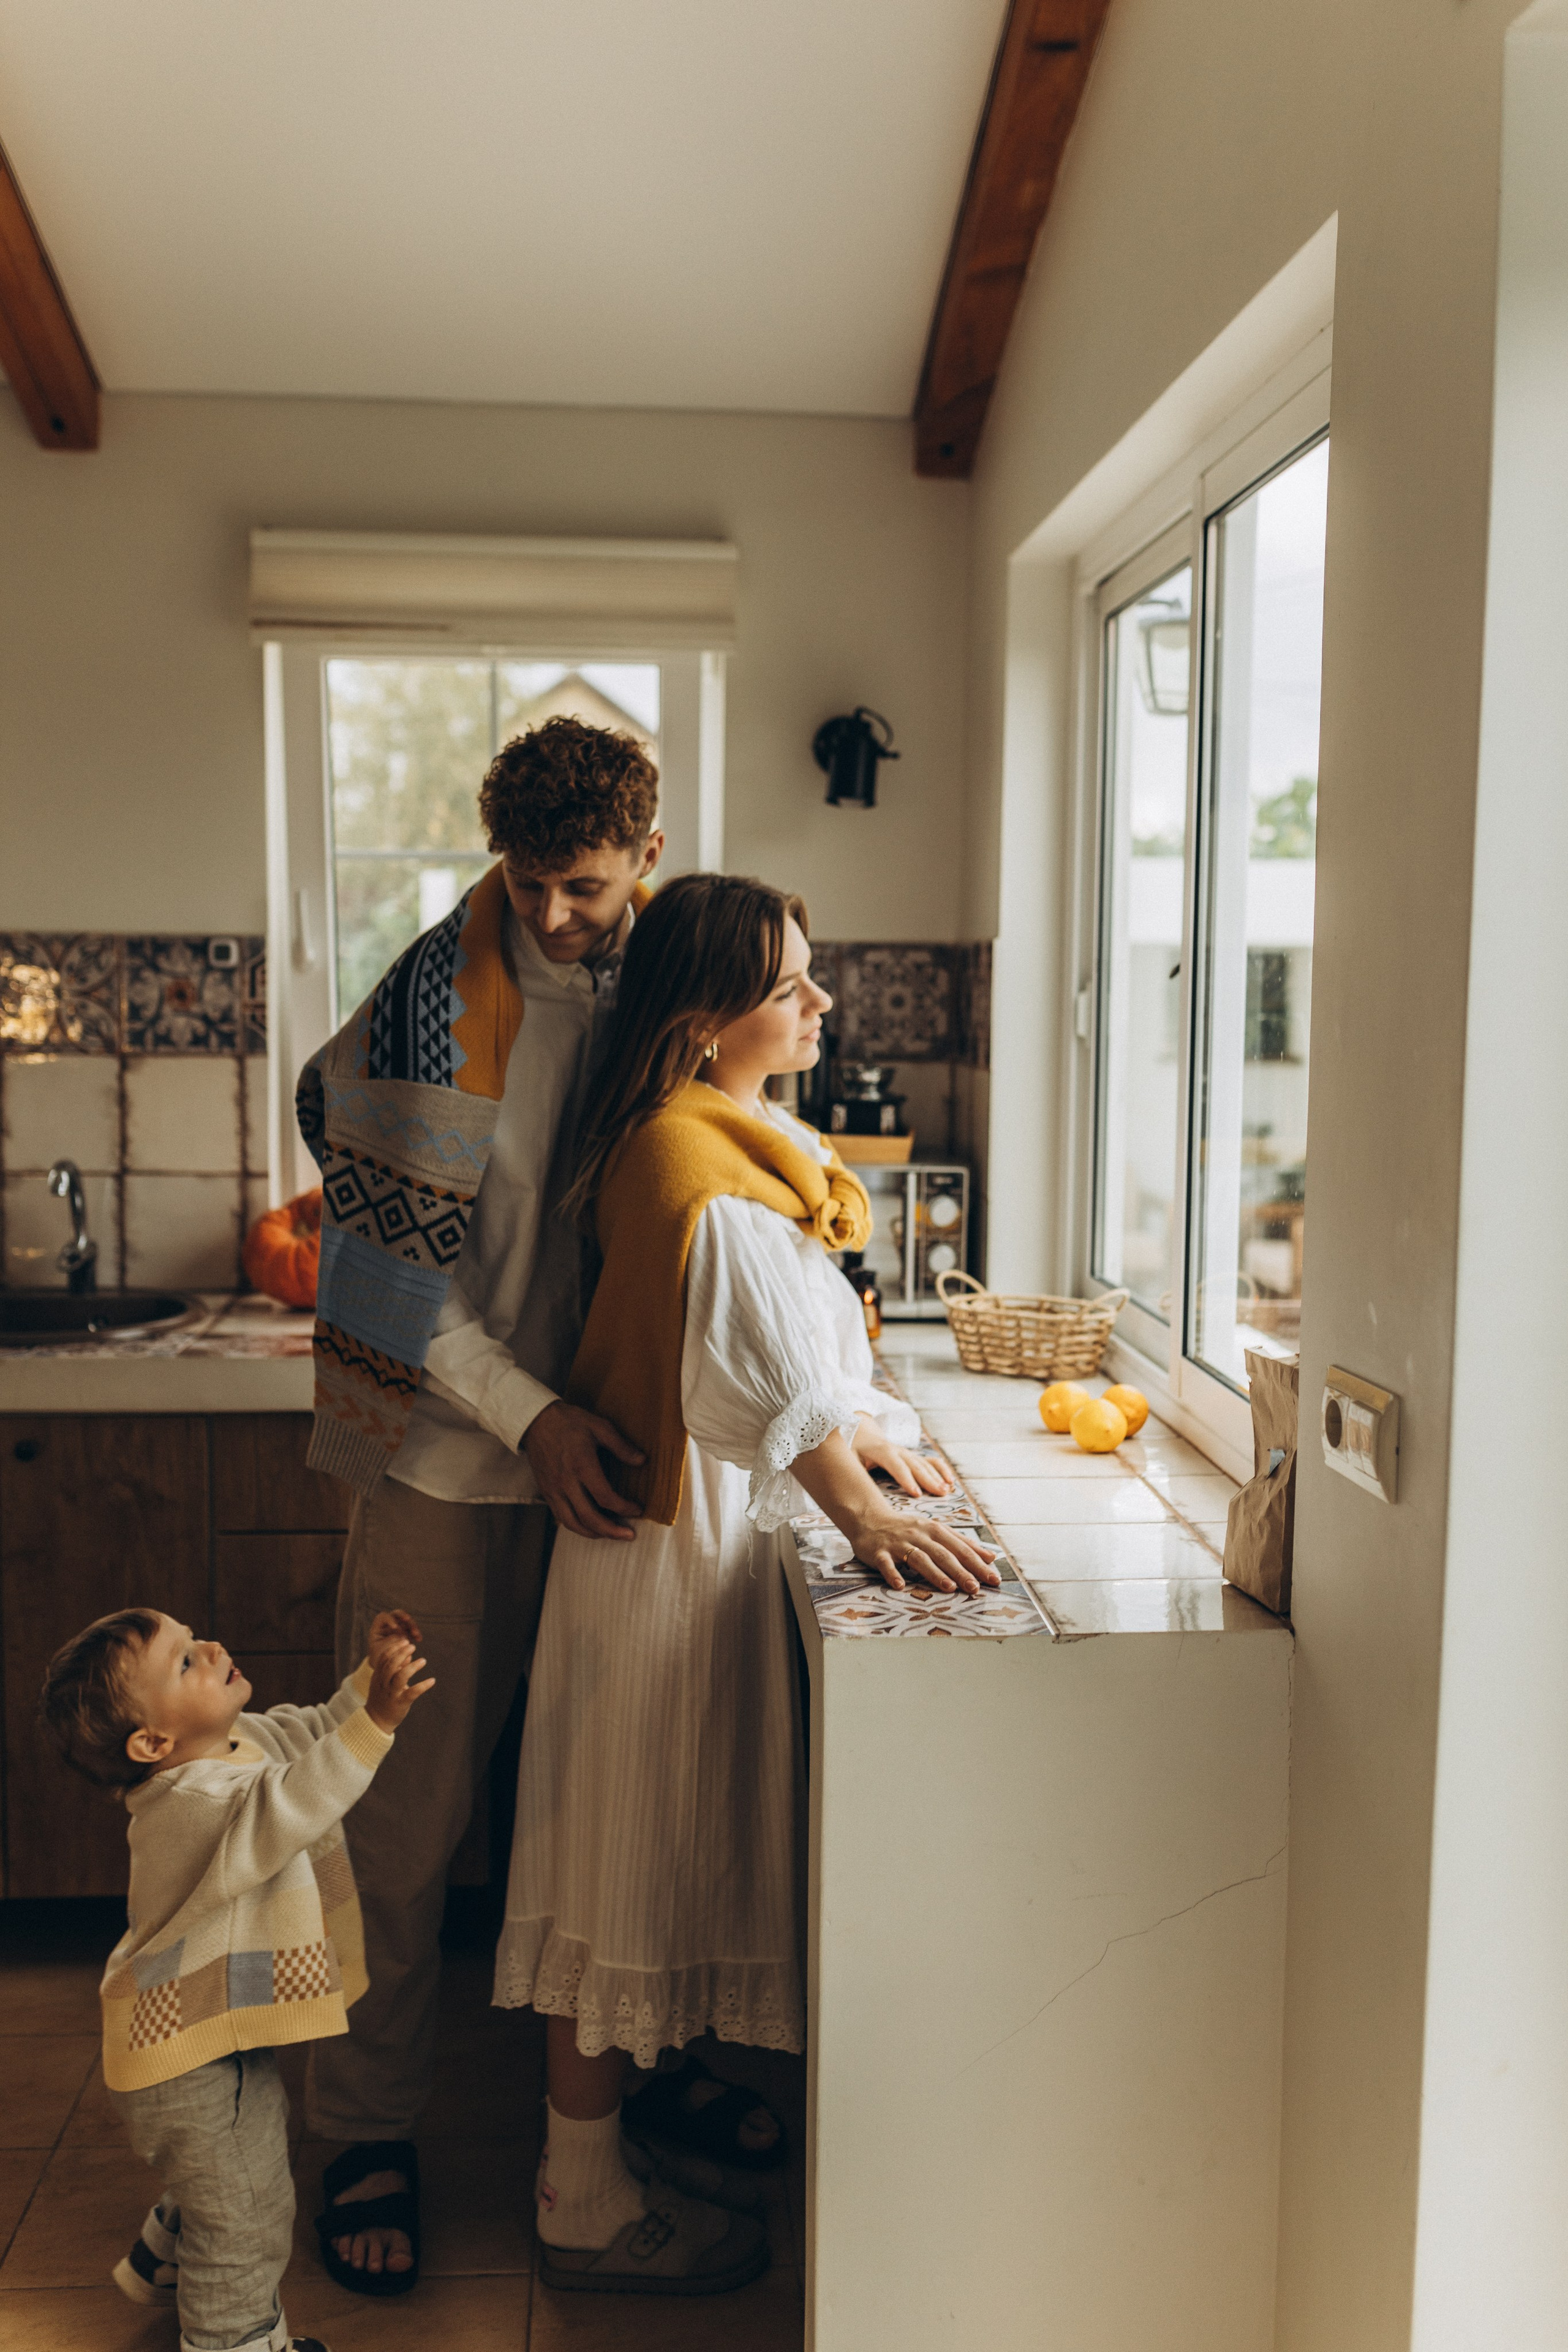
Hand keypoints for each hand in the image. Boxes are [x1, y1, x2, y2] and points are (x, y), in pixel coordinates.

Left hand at [366, 1608, 421, 1668]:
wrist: (385, 1668)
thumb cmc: (379, 1661)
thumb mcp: (381, 1654)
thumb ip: (390, 1646)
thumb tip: (404, 1639)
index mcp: (377, 1629)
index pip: (383, 1617)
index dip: (389, 1619)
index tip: (395, 1627)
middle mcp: (387, 1626)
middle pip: (396, 1615)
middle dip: (403, 1617)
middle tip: (408, 1621)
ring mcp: (397, 1628)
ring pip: (406, 1621)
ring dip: (412, 1625)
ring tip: (416, 1634)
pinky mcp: (406, 1634)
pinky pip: (412, 1630)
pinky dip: (416, 1633)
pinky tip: (419, 1639)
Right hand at [366, 1635, 434, 1732]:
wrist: (376, 1721)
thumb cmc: (383, 1698)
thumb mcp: (385, 1682)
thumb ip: (396, 1669)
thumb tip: (408, 1656)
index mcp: (378, 1677)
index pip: (384, 1658)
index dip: (394, 1648)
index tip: (404, 1640)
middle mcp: (383, 1684)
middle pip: (391, 1665)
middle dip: (401, 1653)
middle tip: (412, 1645)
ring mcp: (391, 1694)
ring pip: (400, 1677)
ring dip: (413, 1667)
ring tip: (423, 1660)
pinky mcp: (400, 1703)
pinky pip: (412, 1693)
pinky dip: (423, 1686)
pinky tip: (432, 1681)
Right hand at [523, 1400, 643, 1540]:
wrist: (535, 1421)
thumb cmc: (569, 1422)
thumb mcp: (599, 1427)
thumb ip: (621, 1446)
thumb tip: (642, 1461)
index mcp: (582, 1465)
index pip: (605, 1497)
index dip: (624, 1508)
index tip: (637, 1509)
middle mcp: (566, 1482)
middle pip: (589, 1518)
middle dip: (611, 1531)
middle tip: (629, 1536)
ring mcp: (554, 1490)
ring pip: (573, 1523)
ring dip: (594, 1533)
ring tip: (611, 1534)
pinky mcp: (546, 1492)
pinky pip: (561, 1517)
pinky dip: (577, 1526)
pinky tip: (590, 1526)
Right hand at [849, 1507, 1000, 1596]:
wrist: (870, 1519)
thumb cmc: (907, 1529)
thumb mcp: (935, 1531)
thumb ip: (962, 1543)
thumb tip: (991, 1556)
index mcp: (934, 1530)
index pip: (960, 1548)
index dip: (978, 1563)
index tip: (993, 1579)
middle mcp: (919, 1535)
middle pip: (943, 1554)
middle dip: (960, 1571)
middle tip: (975, 1588)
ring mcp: (898, 1544)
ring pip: (919, 1558)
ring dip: (934, 1573)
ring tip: (949, 1588)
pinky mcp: (879, 1552)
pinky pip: (886, 1564)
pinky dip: (893, 1574)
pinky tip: (900, 1586)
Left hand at [853, 1417, 954, 1498]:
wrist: (857, 1431)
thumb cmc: (850, 1449)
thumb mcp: (846, 1459)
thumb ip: (851, 1472)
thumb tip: (854, 1492)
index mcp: (879, 1450)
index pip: (895, 1464)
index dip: (906, 1478)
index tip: (916, 1494)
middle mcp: (896, 1450)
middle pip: (914, 1465)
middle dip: (928, 1480)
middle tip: (940, 1494)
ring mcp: (905, 1453)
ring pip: (924, 1463)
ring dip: (937, 1477)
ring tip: (947, 1490)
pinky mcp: (910, 1457)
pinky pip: (929, 1461)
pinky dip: (941, 1469)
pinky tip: (950, 1481)